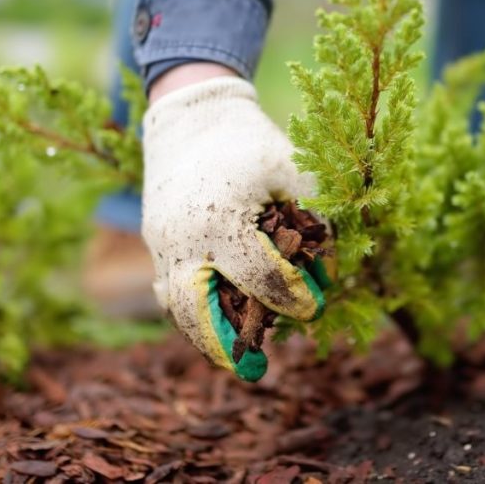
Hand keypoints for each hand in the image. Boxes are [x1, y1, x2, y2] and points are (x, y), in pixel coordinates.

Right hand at [142, 75, 329, 381]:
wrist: (191, 113)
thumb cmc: (250, 142)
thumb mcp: (293, 169)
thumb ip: (315, 218)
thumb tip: (331, 269)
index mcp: (222, 219)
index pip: (259, 278)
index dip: (291, 298)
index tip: (312, 307)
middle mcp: (183, 237)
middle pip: (195, 311)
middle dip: (223, 345)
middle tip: (254, 370)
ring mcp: (161, 241)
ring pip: (174, 306)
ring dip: (203, 334)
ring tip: (233, 353)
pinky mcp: (154, 240)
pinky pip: (168, 287)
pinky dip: (189, 310)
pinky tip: (217, 321)